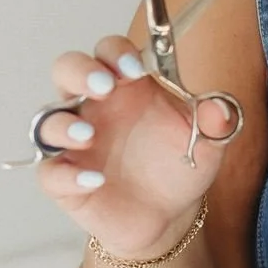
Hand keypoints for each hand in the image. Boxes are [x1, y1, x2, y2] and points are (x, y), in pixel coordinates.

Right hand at [34, 35, 236, 257]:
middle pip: (66, 70)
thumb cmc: (179, 166)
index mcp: (127, 87)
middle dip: (79, 72)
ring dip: (62, 124)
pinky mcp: (66, 181)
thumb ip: (215, 122)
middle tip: (103, 87)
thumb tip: (221, 107)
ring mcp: (76, 144)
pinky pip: (50, 173)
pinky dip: (66, 175)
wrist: (169, 216)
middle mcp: (94, 108)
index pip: (109, 51)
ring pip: (46, 120)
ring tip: (89, 137)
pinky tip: (95, 180)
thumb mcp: (208, 143)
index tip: (135, 68)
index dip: (116, 53)